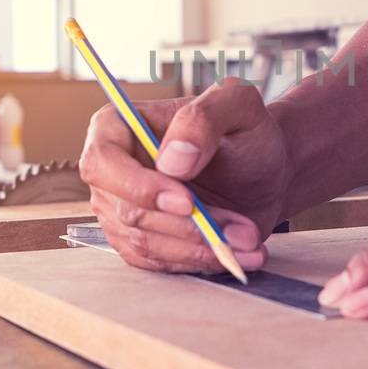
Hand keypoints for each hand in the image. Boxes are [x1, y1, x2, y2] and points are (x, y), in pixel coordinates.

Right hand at [79, 80, 292, 274]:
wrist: (264, 172)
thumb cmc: (246, 132)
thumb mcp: (237, 105)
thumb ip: (204, 118)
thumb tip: (170, 160)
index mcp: (118, 127)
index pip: (103, 162)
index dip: (138, 187)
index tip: (187, 202)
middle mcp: (113, 171)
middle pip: (127, 212)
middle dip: (186, 226)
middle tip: (238, 228)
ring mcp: (122, 210)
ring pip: (145, 244)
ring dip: (199, 247)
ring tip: (247, 239)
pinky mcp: (141, 241)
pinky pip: (158, 264)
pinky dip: (198, 262)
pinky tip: (235, 253)